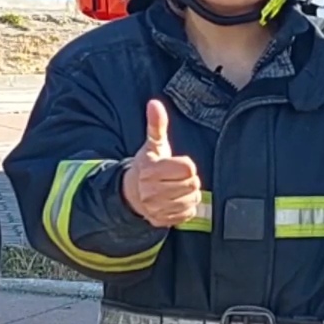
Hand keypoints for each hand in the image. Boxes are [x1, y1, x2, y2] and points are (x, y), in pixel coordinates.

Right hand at [121, 99, 201, 227]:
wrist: (132, 193)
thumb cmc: (148, 166)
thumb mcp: (153, 145)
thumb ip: (156, 124)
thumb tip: (154, 103)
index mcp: (151, 170)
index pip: (188, 168)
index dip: (186, 165)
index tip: (177, 165)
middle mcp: (151, 191)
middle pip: (192, 184)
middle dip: (189, 180)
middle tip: (177, 177)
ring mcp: (157, 208)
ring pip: (192, 200)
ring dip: (189, 194)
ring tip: (177, 188)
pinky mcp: (163, 220)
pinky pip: (188, 213)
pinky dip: (186, 207)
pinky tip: (176, 200)